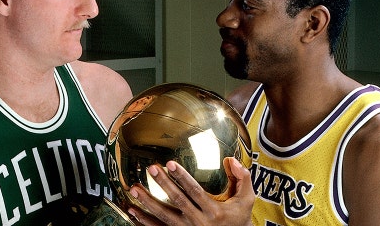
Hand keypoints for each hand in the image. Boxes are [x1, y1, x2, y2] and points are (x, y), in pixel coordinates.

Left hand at [127, 157, 253, 225]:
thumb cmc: (238, 219)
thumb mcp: (246, 200)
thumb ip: (242, 178)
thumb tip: (232, 159)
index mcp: (214, 211)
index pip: (194, 191)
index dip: (182, 177)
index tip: (170, 163)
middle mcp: (199, 222)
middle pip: (178, 201)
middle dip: (163, 184)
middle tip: (151, 169)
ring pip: (164, 216)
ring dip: (148, 203)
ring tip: (134, 189)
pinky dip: (144, 221)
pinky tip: (133, 210)